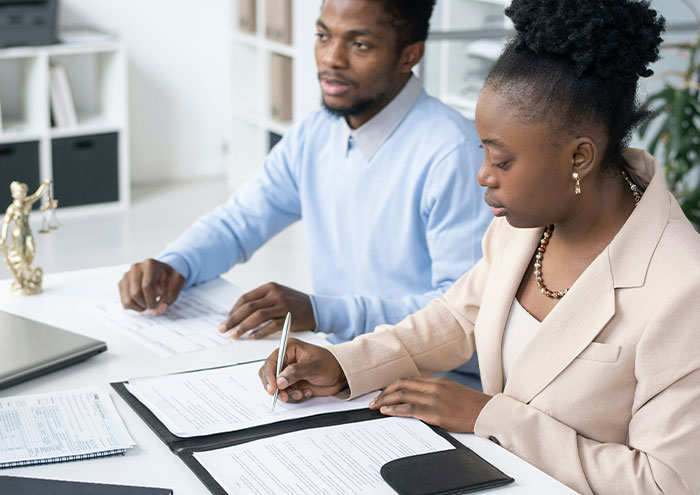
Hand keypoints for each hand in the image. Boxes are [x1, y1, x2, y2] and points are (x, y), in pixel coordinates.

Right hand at [118, 259, 184, 313]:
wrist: (162, 273)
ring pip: (129, 299)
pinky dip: (135, 307)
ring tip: (149, 302)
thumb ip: (172, 295)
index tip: (158, 306)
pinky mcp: (122, 283)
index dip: (152, 300)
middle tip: (155, 305)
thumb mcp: (178, 282)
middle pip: (136, 293)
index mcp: (150, 264)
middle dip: (146, 304)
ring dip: (141, 307)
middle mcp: (136, 267)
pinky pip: (125, 302)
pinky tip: (143, 302)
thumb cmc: (169, 277)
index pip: (147, 286)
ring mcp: (127, 275)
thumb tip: (160, 308)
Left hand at [219, 282, 314, 338]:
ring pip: (257, 317)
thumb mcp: (277, 295)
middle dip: (233, 320)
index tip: (226, 321)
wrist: (317, 308)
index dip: (233, 311)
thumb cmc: (294, 303)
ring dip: (243, 327)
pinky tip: (251, 337)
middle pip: (248, 307)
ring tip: (234, 336)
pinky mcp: (290, 318)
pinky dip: (260, 332)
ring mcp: (283, 306)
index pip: (245, 298)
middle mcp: (275, 294)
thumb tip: (239, 314)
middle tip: (223, 329)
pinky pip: (271, 326)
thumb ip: (261, 301)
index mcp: (269, 287)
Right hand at [258, 338, 346, 401]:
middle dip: (276, 387)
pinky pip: (285, 393)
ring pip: (276, 387)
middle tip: (284, 395)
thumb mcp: (312, 366)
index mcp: (288, 349)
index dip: (269, 376)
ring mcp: (288, 373)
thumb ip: (295, 372)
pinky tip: (306, 392)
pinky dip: (293, 396)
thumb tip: (279, 381)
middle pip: (269, 375)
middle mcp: (286, 360)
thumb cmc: (329, 364)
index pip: (271, 362)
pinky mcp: (292, 384)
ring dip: (287, 393)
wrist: (341, 375)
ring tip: (300, 394)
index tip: (272, 388)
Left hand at [369, 377, 491, 432]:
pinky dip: (396, 410)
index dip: (392, 387)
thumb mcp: (453, 392)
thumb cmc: (472, 407)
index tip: (383, 393)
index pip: (408, 380)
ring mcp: (435, 399)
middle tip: (373, 401)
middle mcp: (434, 387)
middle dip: (385, 393)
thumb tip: (418, 399)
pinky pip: (411, 409)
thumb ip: (436, 392)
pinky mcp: (436, 413)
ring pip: (403, 395)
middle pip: (402, 385)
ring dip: (386, 401)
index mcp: (438, 381)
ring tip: (375, 407)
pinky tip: (387, 412)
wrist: (488, 414)